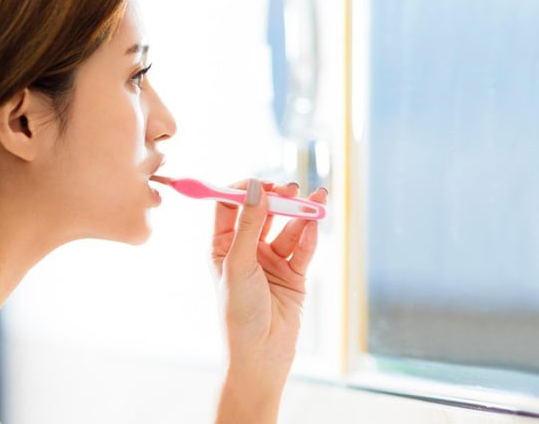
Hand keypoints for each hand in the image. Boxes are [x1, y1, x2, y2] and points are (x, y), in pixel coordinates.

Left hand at [210, 179, 324, 423]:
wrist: (261, 356)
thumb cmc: (239, 315)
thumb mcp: (238, 265)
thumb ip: (248, 225)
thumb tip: (254, 188)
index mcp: (222, 247)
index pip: (230, 207)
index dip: (244, 191)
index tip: (260, 182)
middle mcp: (247, 251)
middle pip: (263, 213)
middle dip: (278, 199)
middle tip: (290, 189)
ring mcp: (271, 262)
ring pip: (288, 228)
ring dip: (301, 213)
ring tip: (316, 198)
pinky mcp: (294, 275)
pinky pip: (303, 248)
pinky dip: (310, 235)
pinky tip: (315, 224)